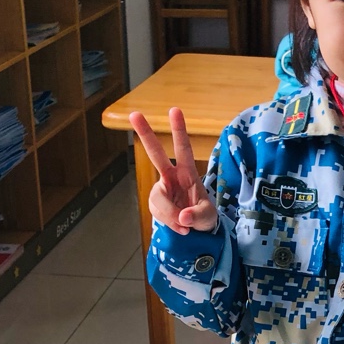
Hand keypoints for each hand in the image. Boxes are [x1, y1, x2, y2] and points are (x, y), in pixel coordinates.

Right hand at [131, 107, 218, 235]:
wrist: (197, 233)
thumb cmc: (205, 218)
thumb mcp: (208, 217)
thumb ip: (197, 216)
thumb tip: (182, 217)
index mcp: (188, 173)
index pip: (183, 148)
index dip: (179, 130)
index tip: (174, 110)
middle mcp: (171, 177)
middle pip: (155, 154)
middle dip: (145, 134)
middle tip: (134, 114)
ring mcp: (162, 190)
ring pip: (157, 199)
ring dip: (170, 214)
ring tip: (185, 225)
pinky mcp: (156, 205)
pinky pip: (157, 213)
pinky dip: (168, 222)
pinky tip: (180, 229)